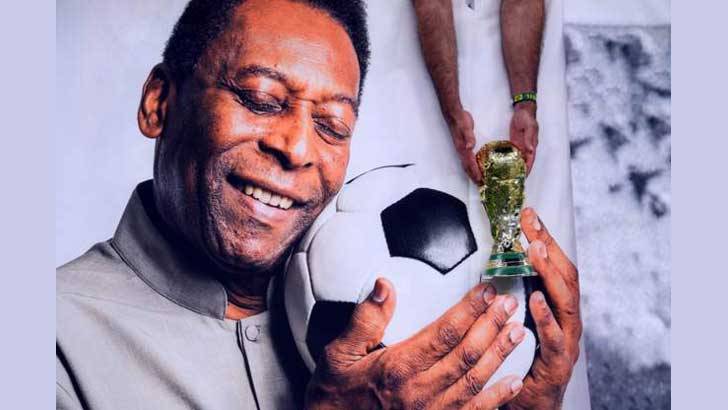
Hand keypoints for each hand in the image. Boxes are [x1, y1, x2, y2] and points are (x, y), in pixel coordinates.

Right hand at [305, 279, 526, 409]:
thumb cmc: (336, 395)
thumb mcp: (338, 355)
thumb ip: (364, 321)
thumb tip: (385, 287)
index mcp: (398, 368)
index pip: (444, 333)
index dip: (469, 310)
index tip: (486, 291)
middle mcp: (420, 391)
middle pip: (466, 353)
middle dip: (492, 325)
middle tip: (509, 303)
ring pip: (475, 380)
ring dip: (499, 354)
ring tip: (518, 331)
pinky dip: (498, 397)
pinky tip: (515, 381)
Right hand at [446, 109, 482, 184]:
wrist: (454, 115)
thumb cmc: (461, 121)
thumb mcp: (466, 127)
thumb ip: (469, 137)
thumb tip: (470, 146)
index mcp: (462, 148)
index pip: (470, 163)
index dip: (475, 172)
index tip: (480, 180)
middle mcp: (461, 150)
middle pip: (467, 167)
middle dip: (473, 176)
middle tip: (480, 184)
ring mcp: (461, 149)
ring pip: (466, 164)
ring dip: (471, 173)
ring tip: (477, 180)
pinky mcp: (463, 146)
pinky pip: (467, 159)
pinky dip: (471, 166)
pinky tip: (474, 166)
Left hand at [505, 208, 582, 409]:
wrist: (529, 406)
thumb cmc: (520, 362)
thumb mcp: (515, 323)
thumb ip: (509, 296)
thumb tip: (489, 264)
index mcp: (556, 308)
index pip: (554, 266)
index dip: (544, 239)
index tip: (528, 214)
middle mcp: (566, 321)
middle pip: (565, 277)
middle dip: (549, 248)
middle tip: (532, 225)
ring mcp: (566, 342)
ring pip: (566, 303)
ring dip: (550, 275)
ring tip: (535, 252)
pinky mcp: (557, 365)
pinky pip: (554, 339)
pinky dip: (546, 319)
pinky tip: (535, 301)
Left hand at [508, 103, 538, 174]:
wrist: (522, 110)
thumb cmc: (527, 117)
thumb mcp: (529, 126)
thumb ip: (530, 138)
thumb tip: (530, 149)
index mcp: (532, 144)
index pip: (530, 160)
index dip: (528, 169)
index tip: (524, 177)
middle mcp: (527, 147)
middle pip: (524, 162)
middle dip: (520, 171)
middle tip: (514, 180)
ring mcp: (521, 145)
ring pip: (518, 159)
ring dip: (514, 167)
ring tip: (508, 175)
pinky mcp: (515, 143)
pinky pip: (512, 153)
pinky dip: (509, 160)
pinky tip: (504, 165)